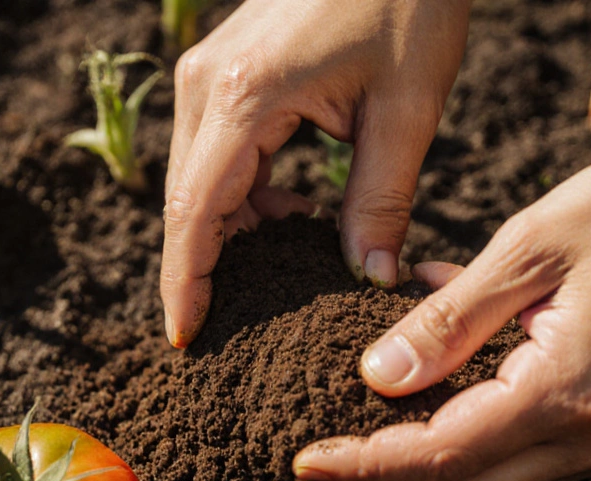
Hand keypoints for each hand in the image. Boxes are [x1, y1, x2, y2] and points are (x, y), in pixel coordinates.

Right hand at [161, 0, 471, 347]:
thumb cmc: (406, 2)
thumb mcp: (405, 108)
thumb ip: (380, 200)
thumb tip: (370, 278)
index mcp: (243, 97)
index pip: (193, 212)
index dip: (185, 282)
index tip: (186, 336)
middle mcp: (205, 85)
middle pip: (184, 202)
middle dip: (206, 267)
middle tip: (241, 326)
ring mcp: (207, 74)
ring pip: (197, 180)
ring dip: (232, 231)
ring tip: (289, 269)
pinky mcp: (224, 71)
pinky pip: (215, 153)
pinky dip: (244, 195)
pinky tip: (293, 214)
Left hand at [291, 139, 590, 480]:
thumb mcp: (530, 247)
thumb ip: (448, 318)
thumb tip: (376, 377)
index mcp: (566, 393)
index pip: (440, 455)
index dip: (365, 467)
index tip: (302, 463)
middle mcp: (587, 437)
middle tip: (306, 478)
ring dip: (408, 476)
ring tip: (341, 462)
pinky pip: (513, 452)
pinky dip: (453, 441)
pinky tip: (406, 407)